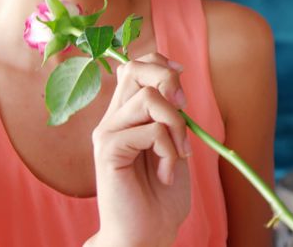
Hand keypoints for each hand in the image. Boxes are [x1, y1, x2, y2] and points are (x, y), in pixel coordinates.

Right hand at [88, 52, 191, 246]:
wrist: (148, 234)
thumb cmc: (162, 194)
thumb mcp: (173, 144)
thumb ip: (170, 113)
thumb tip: (176, 79)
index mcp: (125, 116)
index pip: (133, 66)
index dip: (159, 63)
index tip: (181, 83)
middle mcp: (111, 120)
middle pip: (135, 69)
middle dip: (170, 82)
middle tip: (185, 111)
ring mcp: (107, 133)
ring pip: (149, 98)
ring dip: (177, 125)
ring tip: (180, 154)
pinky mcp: (108, 151)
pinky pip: (151, 131)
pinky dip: (170, 151)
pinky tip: (166, 174)